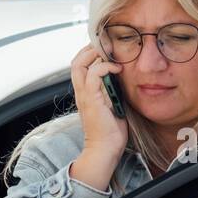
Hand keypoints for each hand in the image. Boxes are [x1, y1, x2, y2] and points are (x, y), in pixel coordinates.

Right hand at [69, 43, 126, 188]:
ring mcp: (84, 96)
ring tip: (111, 53)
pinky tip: (118, 68)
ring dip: (95, 55)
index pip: (79, 67)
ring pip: (80, 65)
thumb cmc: (111, 133)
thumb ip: (112, 92)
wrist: (105, 151)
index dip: (89, 55)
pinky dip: (105, 67)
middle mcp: (81, 93)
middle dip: (89, 50)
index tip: (106, 49)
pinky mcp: (92, 100)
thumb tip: (122, 80)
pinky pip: (93, 75)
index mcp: (85, 94)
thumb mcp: (112, 106)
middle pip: (75, 62)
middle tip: (107, 46)